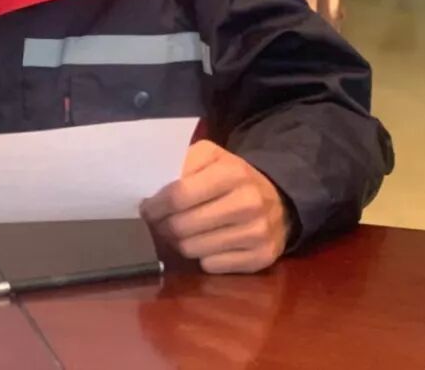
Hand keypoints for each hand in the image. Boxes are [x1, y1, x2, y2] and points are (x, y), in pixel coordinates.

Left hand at [140, 140, 289, 273]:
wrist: (278, 200)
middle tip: (158, 223)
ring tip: (181, 232)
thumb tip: (151, 190)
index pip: (178, 195)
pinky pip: (211, 266)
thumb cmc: (233, 177)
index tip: (146, 209)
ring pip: (193, 249)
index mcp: (232, 173)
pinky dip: (202, 257)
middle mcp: (248, 203)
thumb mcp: (210, 158)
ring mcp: (257, 233)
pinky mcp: (261, 258)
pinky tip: (206, 244)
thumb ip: (181, 165)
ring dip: (180, 243)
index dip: (155, 205)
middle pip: (182, 226)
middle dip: (163, 226)